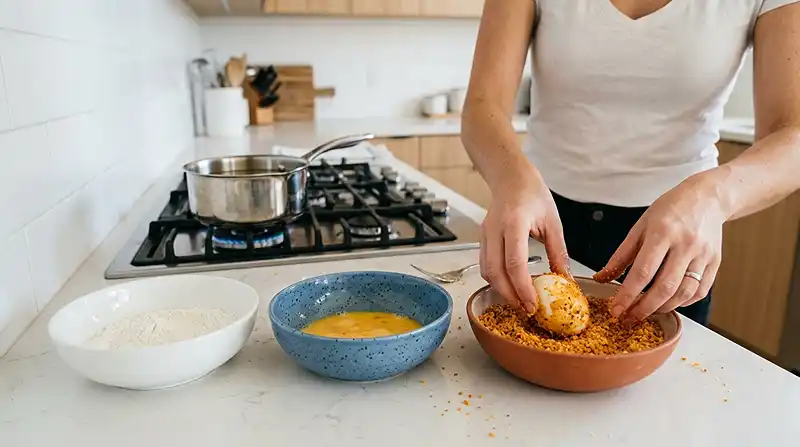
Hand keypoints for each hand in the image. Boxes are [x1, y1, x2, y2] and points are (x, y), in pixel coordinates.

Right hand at [480, 170, 571, 313]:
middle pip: (495, 272)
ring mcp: (485, 234)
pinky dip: (496, 280)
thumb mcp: (553, 222)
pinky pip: (485, 265)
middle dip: (510, 295)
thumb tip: (565, 279)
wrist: (511, 177)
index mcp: (515, 222)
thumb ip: (558, 252)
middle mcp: (495, 229)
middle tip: (526, 309)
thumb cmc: (532, 194)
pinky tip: (510, 286)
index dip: (522, 287)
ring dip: (501, 290)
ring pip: (486, 271)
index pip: (514, 262)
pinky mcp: (482, 238)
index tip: (533, 303)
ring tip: (519, 300)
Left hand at [593, 173, 724, 321]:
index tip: (615, 309)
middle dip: (644, 308)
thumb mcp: (640, 227)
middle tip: (629, 317)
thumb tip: (602, 278)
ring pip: (684, 293)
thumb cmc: (669, 210)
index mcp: (662, 233)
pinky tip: (669, 302)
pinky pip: (700, 291)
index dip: (627, 295)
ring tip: (646, 311)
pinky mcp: (716, 263)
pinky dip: (683, 302)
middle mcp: (685, 245)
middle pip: (665, 287)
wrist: (706, 198)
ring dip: (663, 308)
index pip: (643, 272)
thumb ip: (621, 255)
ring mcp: (703, 255)